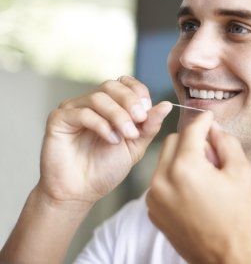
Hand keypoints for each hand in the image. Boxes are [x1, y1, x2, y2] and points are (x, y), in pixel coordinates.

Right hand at [38, 76, 172, 206]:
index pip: (125, 83)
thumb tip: (167, 105)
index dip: (138, 92)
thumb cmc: (106, 169)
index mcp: (110, 105)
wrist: (81, 192)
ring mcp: (73, 109)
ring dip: (118, 116)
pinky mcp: (58, 119)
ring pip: (99, 98)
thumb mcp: (136, 146)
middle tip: (139, 121)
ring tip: (126, 136)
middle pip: (112, 86)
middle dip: (130, 102)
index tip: (147, 110)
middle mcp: (90, 103)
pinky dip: (101, 124)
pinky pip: (82, 112)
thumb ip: (150, 125)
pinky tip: (111, 140)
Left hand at [146, 111, 250, 263]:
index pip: (191, 130)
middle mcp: (162, 179)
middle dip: (191, 140)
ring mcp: (154, 196)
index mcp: (185, 168)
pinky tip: (193, 189)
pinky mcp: (152, 209)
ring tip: (202, 173)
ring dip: (181, 157)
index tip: (210, 117)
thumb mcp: (241, 172)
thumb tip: (213, 128)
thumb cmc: (237, 216)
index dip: (203, 120)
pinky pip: (159, 179)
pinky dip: (173, 176)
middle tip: (211, 153)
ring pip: (163, 159)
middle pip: (172, 141)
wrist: (223, 257)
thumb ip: (226, 142)